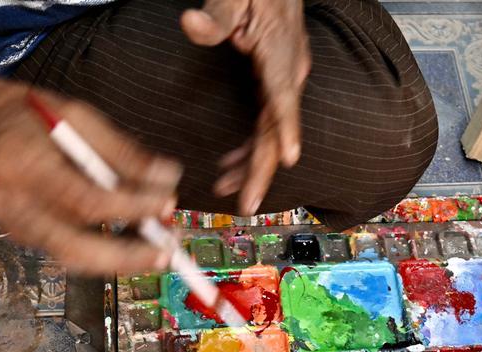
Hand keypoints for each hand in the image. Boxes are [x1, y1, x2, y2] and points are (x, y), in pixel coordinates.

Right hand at [0, 81, 181, 274]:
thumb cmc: (29, 114)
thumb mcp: (78, 116)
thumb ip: (122, 151)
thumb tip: (167, 177)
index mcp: (22, 163)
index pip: (84, 199)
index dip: (131, 207)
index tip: (168, 202)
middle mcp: (9, 202)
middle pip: (73, 247)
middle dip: (126, 257)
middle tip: (167, 253)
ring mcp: (8, 224)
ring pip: (69, 257)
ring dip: (118, 260)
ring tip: (157, 252)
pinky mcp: (14, 234)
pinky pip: (62, 250)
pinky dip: (99, 252)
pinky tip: (129, 243)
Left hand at [182, 0, 310, 215]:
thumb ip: (215, 14)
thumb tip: (191, 24)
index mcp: (279, 53)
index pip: (283, 97)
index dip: (286, 129)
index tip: (288, 158)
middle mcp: (289, 71)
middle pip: (278, 128)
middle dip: (262, 169)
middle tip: (246, 203)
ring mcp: (286, 78)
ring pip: (273, 132)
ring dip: (253, 164)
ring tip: (228, 191)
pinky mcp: (278, 82)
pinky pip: (269, 123)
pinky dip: (253, 147)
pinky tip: (233, 165)